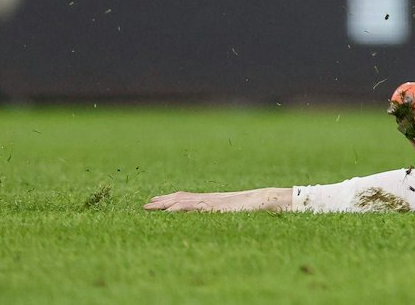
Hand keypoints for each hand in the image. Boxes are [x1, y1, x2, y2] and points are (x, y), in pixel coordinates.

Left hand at [145, 188, 291, 211]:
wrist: (269, 199)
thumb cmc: (257, 206)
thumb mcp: (238, 211)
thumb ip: (228, 212)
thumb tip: (224, 217)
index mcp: (214, 200)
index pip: (189, 197)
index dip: (173, 199)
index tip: (158, 201)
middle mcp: (211, 198)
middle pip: (182, 197)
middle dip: (163, 201)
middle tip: (146, 205)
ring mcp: (213, 201)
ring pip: (184, 201)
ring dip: (166, 204)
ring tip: (150, 207)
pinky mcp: (216, 207)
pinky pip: (194, 207)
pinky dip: (179, 209)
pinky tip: (168, 212)